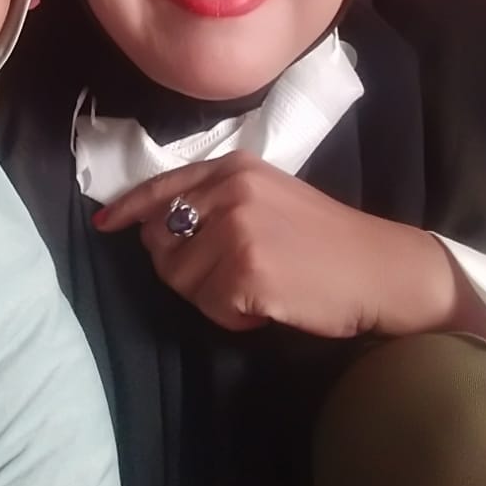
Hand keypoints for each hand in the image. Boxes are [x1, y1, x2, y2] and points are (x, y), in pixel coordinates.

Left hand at [93, 151, 485, 340]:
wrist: (379, 268)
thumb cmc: (326, 240)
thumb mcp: (268, 195)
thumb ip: (215, 200)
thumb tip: (153, 225)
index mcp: (232, 169)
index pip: (161, 187)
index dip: (128, 210)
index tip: (106, 225)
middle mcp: (229, 191)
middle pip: (160, 241)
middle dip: (183, 267)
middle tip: (231, 277)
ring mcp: (236, 230)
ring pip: (179, 279)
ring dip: (211, 296)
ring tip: (256, 289)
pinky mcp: (245, 271)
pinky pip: (208, 306)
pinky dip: (232, 317)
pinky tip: (266, 306)